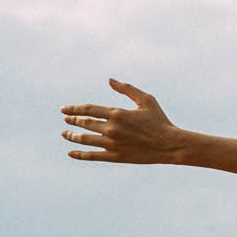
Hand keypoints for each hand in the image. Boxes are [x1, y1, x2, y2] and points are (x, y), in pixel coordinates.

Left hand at [61, 80, 183, 163]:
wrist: (171, 145)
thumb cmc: (160, 121)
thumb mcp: (147, 100)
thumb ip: (127, 89)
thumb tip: (110, 80)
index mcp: (117, 113)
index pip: (88, 109)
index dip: (74, 109)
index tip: (64, 110)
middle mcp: (112, 128)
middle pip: (84, 123)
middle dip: (72, 121)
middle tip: (66, 120)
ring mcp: (112, 144)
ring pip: (85, 139)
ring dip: (72, 136)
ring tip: (65, 134)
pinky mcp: (116, 156)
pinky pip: (93, 156)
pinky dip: (80, 154)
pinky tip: (71, 152)